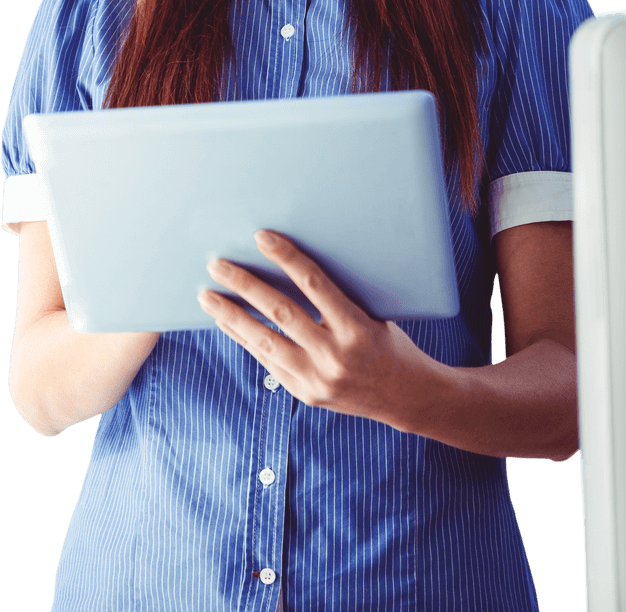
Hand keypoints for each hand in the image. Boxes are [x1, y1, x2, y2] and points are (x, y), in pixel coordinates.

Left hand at [197, 229, 444, 429]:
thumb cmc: (392, 343)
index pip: (315, 284)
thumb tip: (296, 264)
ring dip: (231, 315)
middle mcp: (335, 355)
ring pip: (264, 340)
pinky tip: (227, 321)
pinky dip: (244, 339)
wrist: (408, 397)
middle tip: (218, 264)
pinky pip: (267, 361)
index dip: (287, 257)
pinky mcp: (306, 394)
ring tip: (207, 295)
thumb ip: (339, 298)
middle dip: (244, 285)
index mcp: (357, 327)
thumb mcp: (376, 314)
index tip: (262, 236)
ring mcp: (317, 379)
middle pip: (280, 311)